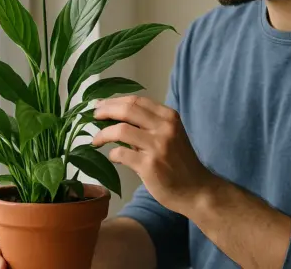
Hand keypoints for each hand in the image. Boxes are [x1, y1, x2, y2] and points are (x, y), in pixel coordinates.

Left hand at [91, 95, 218, 214]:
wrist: (196, 190)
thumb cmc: (180, 162)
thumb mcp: (170, 135)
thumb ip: (149, 125)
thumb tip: (117, 118)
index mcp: (169, 117)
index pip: (137, 101)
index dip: (115, 101)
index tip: (101, 105)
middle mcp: (164, 127)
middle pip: (127, 109)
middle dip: (106, 110)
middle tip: (94, 116)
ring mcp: (157, 146)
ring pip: (120, 130)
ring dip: (103, 134)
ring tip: (96, 140)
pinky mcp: (149, 165)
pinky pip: (121, 153)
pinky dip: (112, 153)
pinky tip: (113, 156)